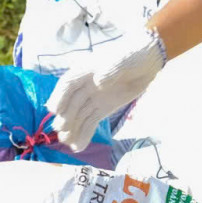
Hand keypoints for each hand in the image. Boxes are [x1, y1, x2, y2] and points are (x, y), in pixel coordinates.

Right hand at [49, 28, 166, 152]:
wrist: (147, 60)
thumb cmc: (133, 55)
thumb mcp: (123, 60)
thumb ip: (111, 70)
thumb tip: (99, 82)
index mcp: (85, 70)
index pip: (68, 84)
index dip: (60, 96)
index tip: (54, 110)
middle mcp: (84, 85)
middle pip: (71, 103)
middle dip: (65, 118)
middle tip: (61, 132)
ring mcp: (93, 98)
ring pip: (79, 116)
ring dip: (72, 130)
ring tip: (67, 143)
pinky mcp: (102, 108)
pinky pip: (91, 122)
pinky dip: (84, 134)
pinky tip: (79, 147)